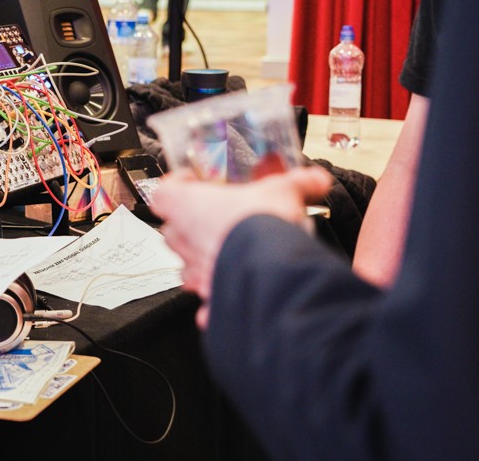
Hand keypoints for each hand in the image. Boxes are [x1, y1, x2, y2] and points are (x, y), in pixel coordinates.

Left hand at [152, 166, 333, 325]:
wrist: (269, 270)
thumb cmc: (260, 227)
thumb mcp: (284, 191)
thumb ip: (299, 182)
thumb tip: (315, 179)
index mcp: (187, 206)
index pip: (162, 192)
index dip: (175, 186)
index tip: (190, 182)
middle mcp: (183, 240)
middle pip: (172, 229)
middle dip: (191, 224)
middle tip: (216, 218)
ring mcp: (194, 271)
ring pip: (186, 264)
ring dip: (202, 258)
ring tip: (227, 253)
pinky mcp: (208, 297)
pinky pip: (205, 299)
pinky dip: (215, 298)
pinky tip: (232, 293)